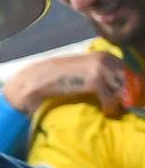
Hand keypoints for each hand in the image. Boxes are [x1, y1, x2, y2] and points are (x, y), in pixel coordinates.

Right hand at [2, 49, 131, 115]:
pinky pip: (112, 98)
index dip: (131, 88)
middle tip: (120, 107)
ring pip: (124, 90)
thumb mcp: (86, 71)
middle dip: (129, 96)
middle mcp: (105, 58)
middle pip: (131, 81)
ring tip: (111, 109)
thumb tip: (126, 88)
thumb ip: (105, 75)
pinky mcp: (94, 80)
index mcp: (105, 55)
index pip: (131, 73)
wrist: (36, 79)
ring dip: (120, 102)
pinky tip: (105, 112)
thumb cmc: (60, 78)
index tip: (126, 100)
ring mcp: (100, 68)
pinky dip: (111, 108)